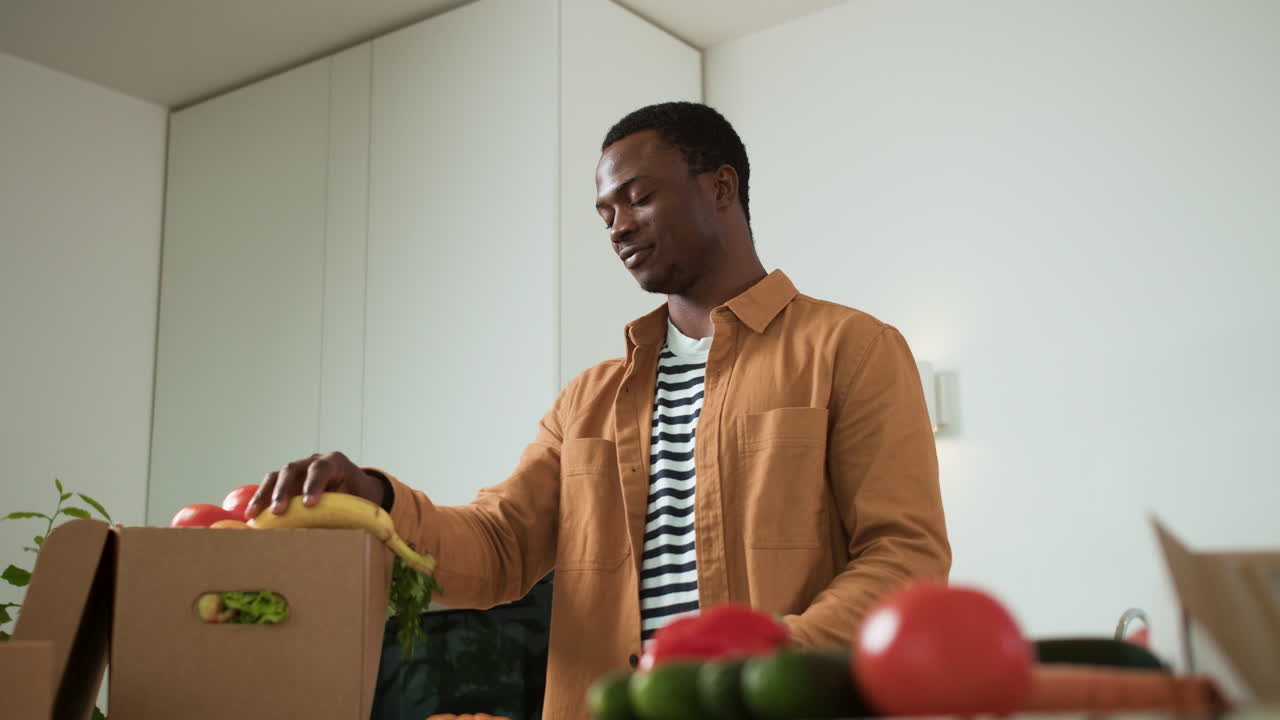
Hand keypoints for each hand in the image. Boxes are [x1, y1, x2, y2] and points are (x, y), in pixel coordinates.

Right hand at [245, 451, 385, 518]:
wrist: (357, 488)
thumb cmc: (360, 496)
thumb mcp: (360, 502)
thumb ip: (347, 512)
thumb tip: (337, 534)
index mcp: (335, 462)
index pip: (321, 468)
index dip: (313, 485)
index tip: (309, 505)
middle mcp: (313, 461)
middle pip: (293, 469)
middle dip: (284, 490)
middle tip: (278, 511)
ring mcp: (298, 469)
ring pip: (276, 476)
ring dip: (264, 495)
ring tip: (254, 515)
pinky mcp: (286, 480)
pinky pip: (269, 485)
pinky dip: (259, 499)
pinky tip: (251, 516)